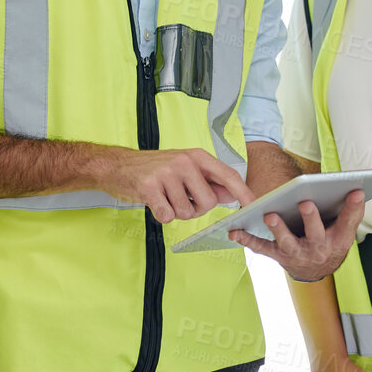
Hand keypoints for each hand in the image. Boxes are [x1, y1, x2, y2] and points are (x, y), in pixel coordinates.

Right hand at [102, 148, 251, 223]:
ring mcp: (166, 172)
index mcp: (197, 156)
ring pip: (186, 212)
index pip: (228, 175)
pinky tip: (154, 202)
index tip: (253, 206)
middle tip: (179, 199)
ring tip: (164, 197)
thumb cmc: (155, 169)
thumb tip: (233, 194)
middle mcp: (184, 161)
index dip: (243, 192)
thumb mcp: (185, 168)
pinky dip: (162, 215)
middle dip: (196, 209)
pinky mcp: (149, 186)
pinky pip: (167, 216)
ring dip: (176, 212)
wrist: (118, 166)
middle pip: (208, 202)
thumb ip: (208, 181)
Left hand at [231, 192, 363, 282]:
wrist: (316, 271)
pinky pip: (262, 248)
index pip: (347, 223)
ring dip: (278, 229)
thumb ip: (351, 212)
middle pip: (315, 234)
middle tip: (305, 203)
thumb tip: (357, 190)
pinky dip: (247, 240)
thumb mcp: (345, 231)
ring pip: (287, 243)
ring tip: (270, 215)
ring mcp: (296, 253)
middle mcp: (317, 249)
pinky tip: (235, 231)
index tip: (356, 191)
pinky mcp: (278, 255)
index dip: (352, 208)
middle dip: (310, 219)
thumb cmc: (331, 241)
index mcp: (338, 240)